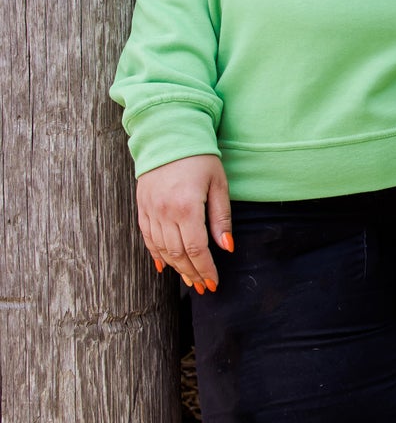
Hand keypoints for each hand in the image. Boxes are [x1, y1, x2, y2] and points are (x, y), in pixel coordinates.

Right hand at [136, 155, 231, 292]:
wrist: (168, 135)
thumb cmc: (200, 157)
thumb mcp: (218, 184)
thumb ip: (221, 218)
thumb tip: (227, 247)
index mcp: (187, 207)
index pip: (196, 249)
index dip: (205, 269)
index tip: (214, 282)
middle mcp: (165, 212)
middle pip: (179, 253)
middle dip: (192, 273)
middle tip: (203, 287)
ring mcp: (150, 210)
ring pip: (162, 249)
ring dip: (176, 268)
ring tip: (189, 280)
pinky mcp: (142, 206)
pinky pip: (148, 237)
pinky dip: (156, 254)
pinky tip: (165, 266)